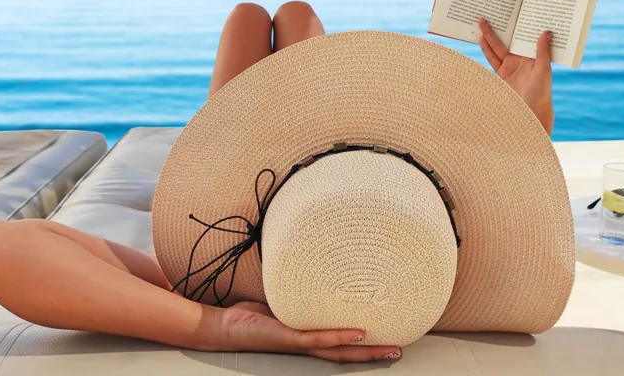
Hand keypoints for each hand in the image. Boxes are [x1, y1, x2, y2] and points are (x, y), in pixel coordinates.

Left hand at [202, 301, 401, 362]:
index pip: (340, 346)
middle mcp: (306, 345)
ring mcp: (299, 343)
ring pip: (338, 351)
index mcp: (306, 338)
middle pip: (346, 354)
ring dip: (365, 351)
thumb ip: (295, 293)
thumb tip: (309, 269)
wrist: (225, 328)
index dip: (363, 345)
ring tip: (388, 348)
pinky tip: (356, 335)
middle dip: (374, 353)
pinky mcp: (288, 337)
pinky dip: (338, 337)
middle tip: (399, 351)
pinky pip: (318, 338)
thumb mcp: (279, 302)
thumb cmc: (250, 317)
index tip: (385, 337)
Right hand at [478, 18, 553, 135]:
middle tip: (492, 13)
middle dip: (500, 28)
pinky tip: (481, 40)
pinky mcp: (500, 74)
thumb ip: (542, 52)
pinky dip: (486, 49)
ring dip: (490, 36)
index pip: (524, 36)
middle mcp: (521, 59)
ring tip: (481, 23)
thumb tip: (546, 32)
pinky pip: (492, 59)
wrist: (529, 113)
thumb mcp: (543, 71)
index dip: (519, 25)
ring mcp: (510, 66)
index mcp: (533, 56)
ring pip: (497, 47)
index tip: (514, 12)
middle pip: (508, 40)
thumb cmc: (541, 93)